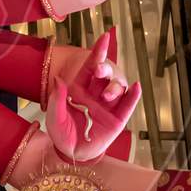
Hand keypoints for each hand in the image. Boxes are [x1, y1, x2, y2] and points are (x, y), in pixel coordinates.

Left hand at [46, 32, 140, 162]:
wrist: (71, 153)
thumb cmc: (61, 133)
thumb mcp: (54, 117)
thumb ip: (57, 99)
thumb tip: (59, 80)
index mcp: (80, 88)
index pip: (90, 67)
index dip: (98, 52)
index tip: (104, 37)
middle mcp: (96, 94)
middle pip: (104, 77)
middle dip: (103, 70)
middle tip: (99, 70)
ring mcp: (108, 106)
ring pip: (116, 90)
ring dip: (114, 87)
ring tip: (108, 94)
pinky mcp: (117, 119)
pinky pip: (127, 106)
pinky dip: (132, 96)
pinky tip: (136, 87)